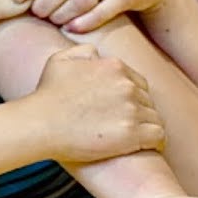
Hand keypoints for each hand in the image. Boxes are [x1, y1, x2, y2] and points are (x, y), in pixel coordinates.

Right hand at [28, 44, 163, 162]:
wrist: (40, 124)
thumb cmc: (47, 95)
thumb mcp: (60, 60)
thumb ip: (83, 51)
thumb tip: (97, 54)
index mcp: (114, 66)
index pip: (138, 82)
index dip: (132, 97)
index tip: (124, 109)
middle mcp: (126, 85)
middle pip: (147, 100)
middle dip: (140, 112)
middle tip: (129, 126)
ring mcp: (130, 109)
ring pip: (154, 117)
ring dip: (147, 127)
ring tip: (138, 139)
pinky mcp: (131, 134)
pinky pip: (158, 135)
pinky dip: (156, 141)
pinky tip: (148, 146)